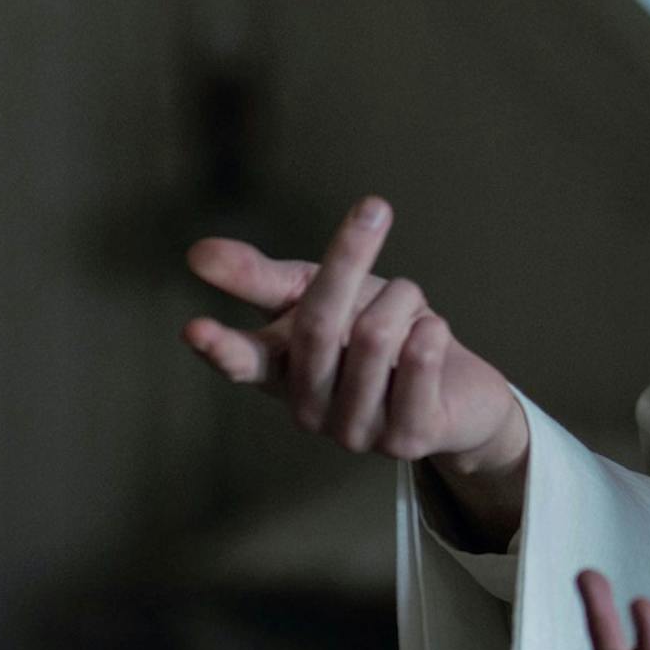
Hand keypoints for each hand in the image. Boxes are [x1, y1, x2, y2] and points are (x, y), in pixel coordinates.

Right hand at [182, 197, 524, 475]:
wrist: (455, 387)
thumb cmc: (375, 334)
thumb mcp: (318, 294)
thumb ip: (262, 279)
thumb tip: (197, 254)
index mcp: (280, 372)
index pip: (244, 362)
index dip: (220, 348)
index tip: (193, 329)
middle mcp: (309, 408)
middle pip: (317, 324)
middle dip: (349, 260)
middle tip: (373, 210)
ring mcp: (355, 431)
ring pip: (373, 337)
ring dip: (402, 299)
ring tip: (410, 305)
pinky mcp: (406, 439)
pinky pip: (418, 365)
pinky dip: (430, 330)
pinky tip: (432, 332)